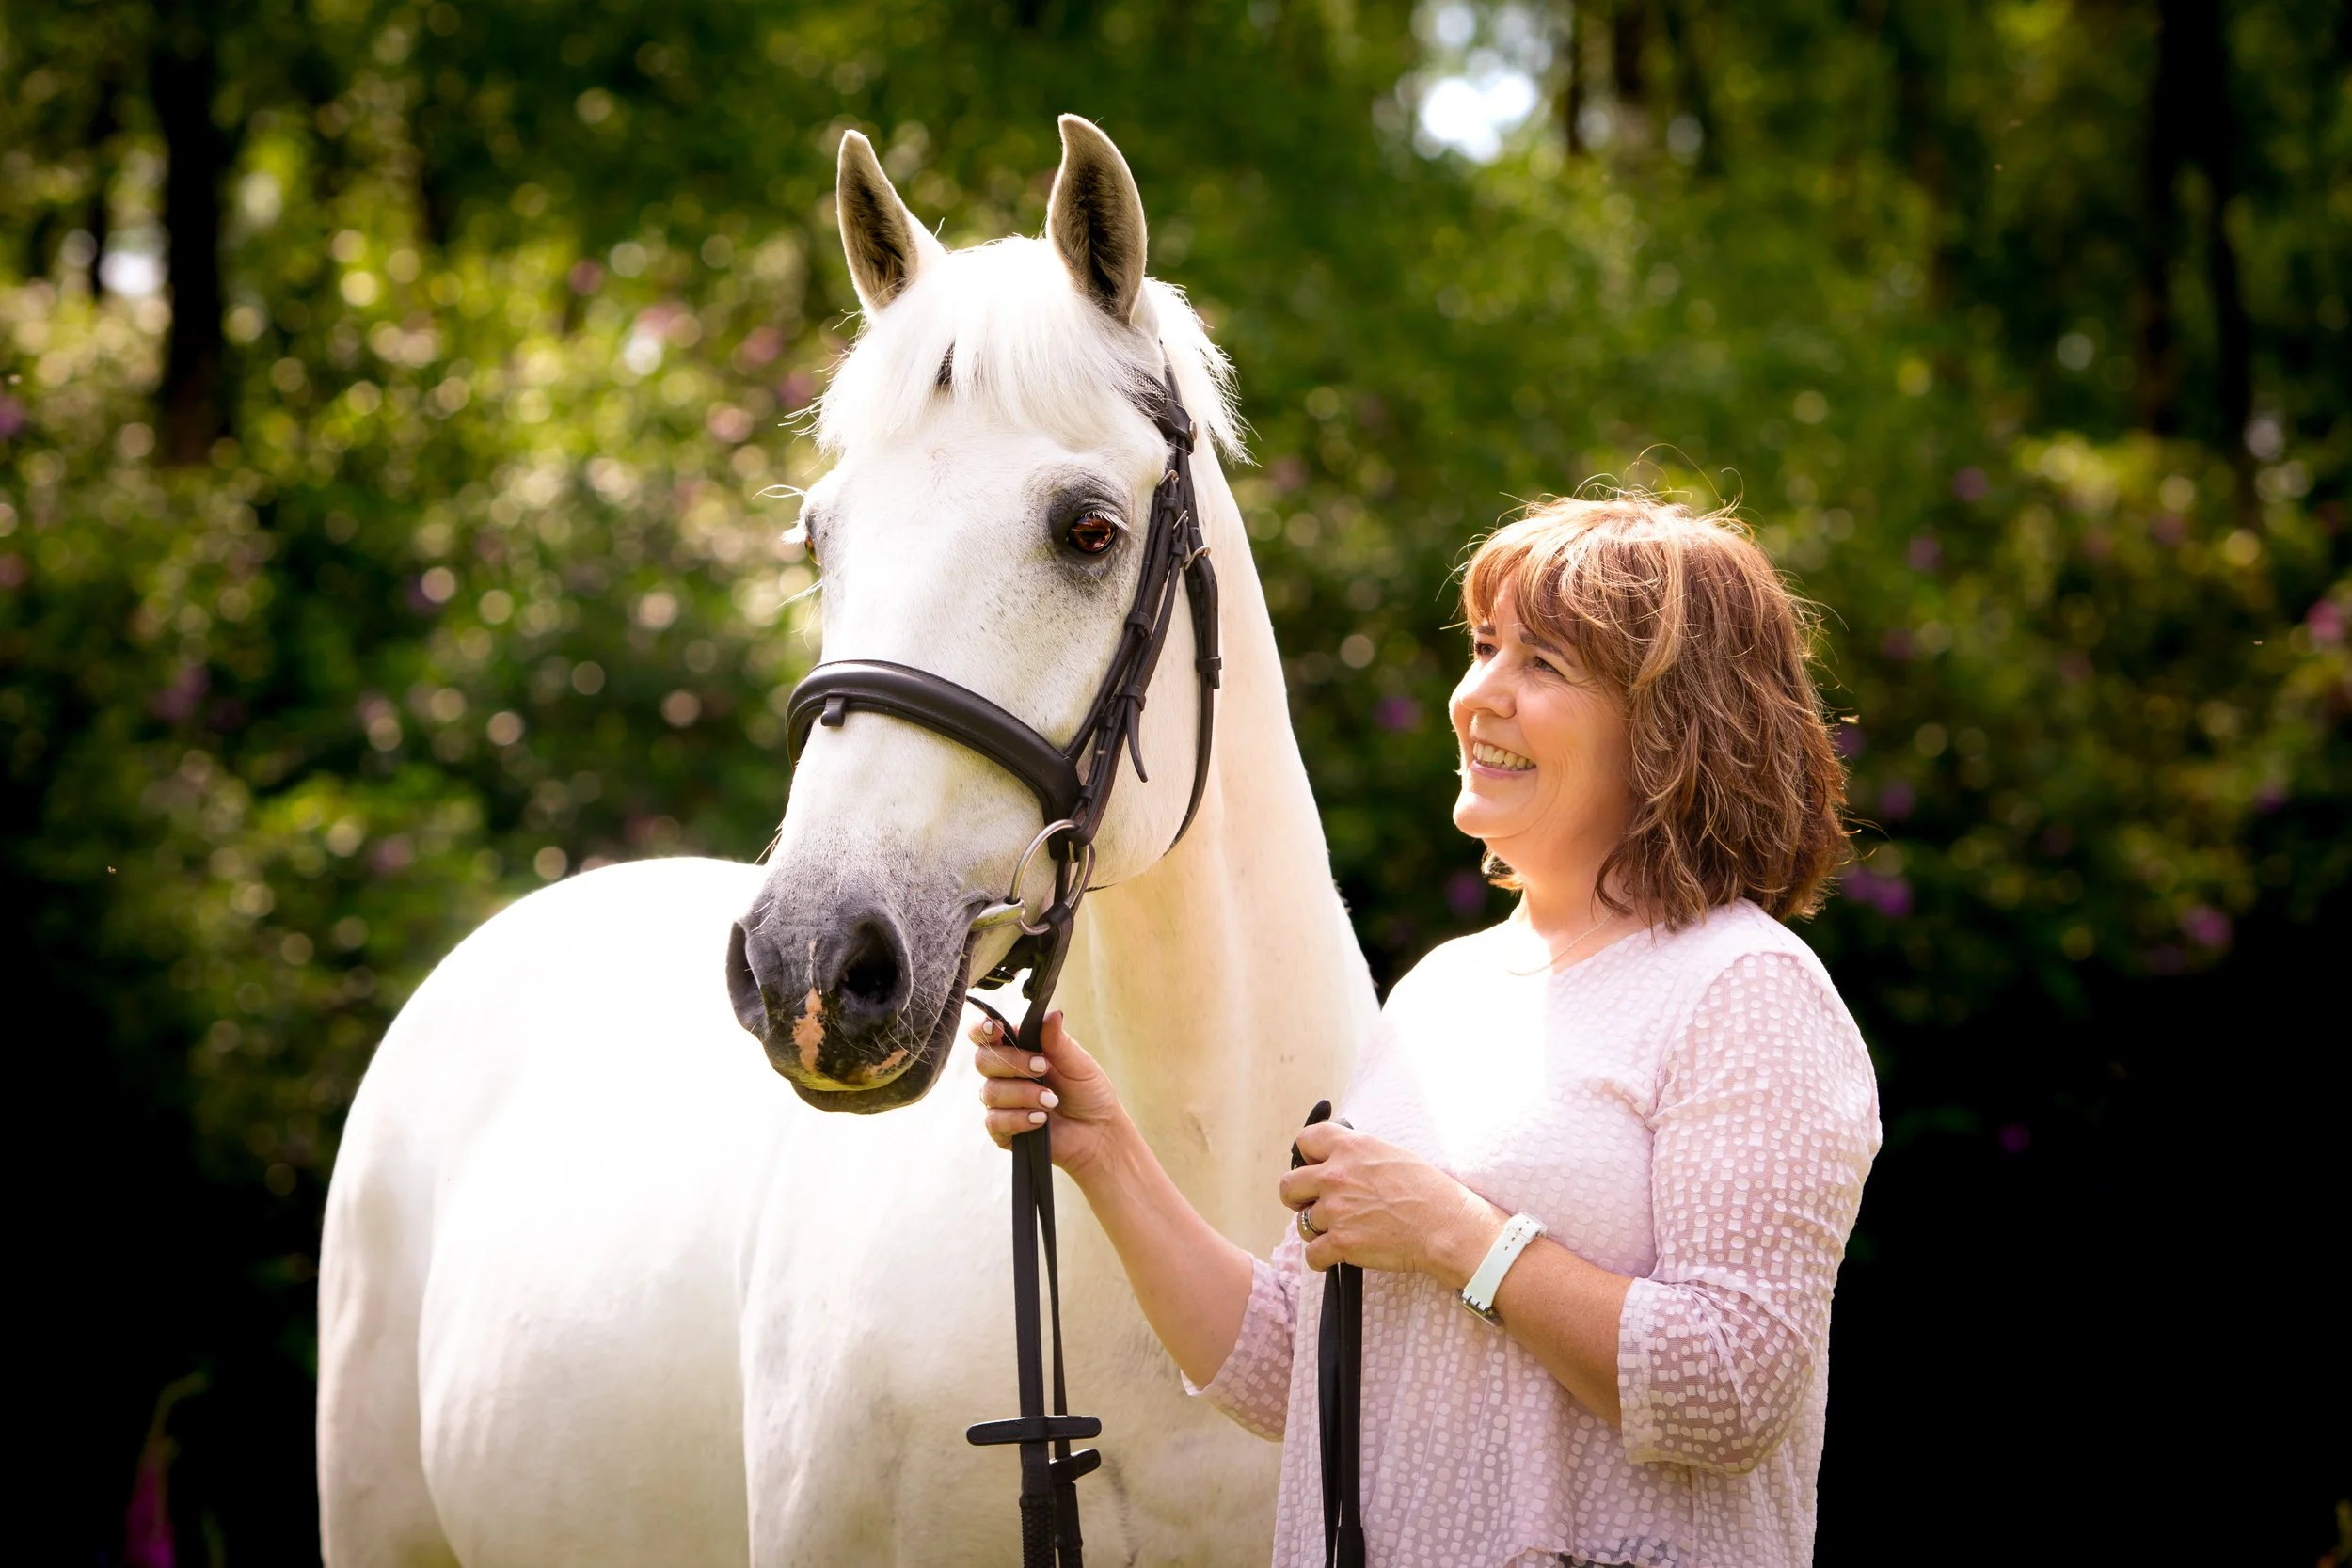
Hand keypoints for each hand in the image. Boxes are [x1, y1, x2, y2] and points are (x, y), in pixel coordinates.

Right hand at [972, 1010, 1128, 1181]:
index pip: (987, 1034)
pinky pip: (995, 1122)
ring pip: (991, 1092)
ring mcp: (1002, 1103)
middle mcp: (1005, 1074)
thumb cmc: (1089, 1093)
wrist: (1099, 1132)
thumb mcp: (1079, 1064)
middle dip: (1013, 1062)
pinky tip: (1040, 1119)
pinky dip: (1019, 1118)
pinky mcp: (1004, 1130)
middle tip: (1043, 1068)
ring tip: (1051, 1101)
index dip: (983, 1029)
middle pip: (983, 1060)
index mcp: (1019, 1050)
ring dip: (1023, 1094)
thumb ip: (1059, 1042)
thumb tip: (1051, 1013)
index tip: (995, 1029)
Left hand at [1279, 1122, 1506, 1284]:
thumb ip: (1358, 1155)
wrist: (1446, 1226)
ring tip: (1340, 1231)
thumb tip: (1339, 1161)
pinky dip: (1322, 1259)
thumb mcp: (1391, 1154)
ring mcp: (1335, 1210)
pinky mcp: (1341, 1242)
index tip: (1314, 1168)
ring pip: (1301, 1224)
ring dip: (1316, 1230)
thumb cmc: (1428, 1191)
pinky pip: (1311, 1255)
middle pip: (1288, 1186)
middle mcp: (1336, 1175)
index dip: (1306, 1157)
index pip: (1304, 1141)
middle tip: (1313, 1205)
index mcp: (1350, 1147)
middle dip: (1298, 1198)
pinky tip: (1338, 1255)